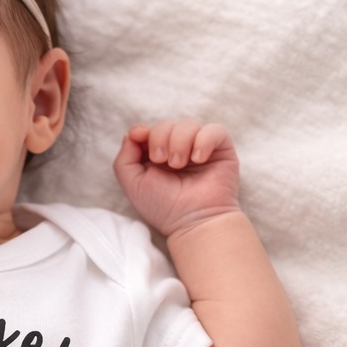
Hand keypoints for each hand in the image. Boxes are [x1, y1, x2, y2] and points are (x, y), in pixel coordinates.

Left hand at [113, 120, 239, 238]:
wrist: (192, 221)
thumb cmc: (163, 207)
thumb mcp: (133, 185)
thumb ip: (125, 159)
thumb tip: (132, 133)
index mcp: (157, 156)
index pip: (148, 130)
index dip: (142, 131)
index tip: (140, 137)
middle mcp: (178, 149)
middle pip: (166, 124)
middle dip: (159, 139)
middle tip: (162, 161)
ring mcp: (199, 148)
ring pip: (188, 124)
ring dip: (179, 142)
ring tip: (178, 165)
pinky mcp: (221, 149)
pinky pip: (214, 130)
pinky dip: (203, 141)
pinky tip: (198, 159)